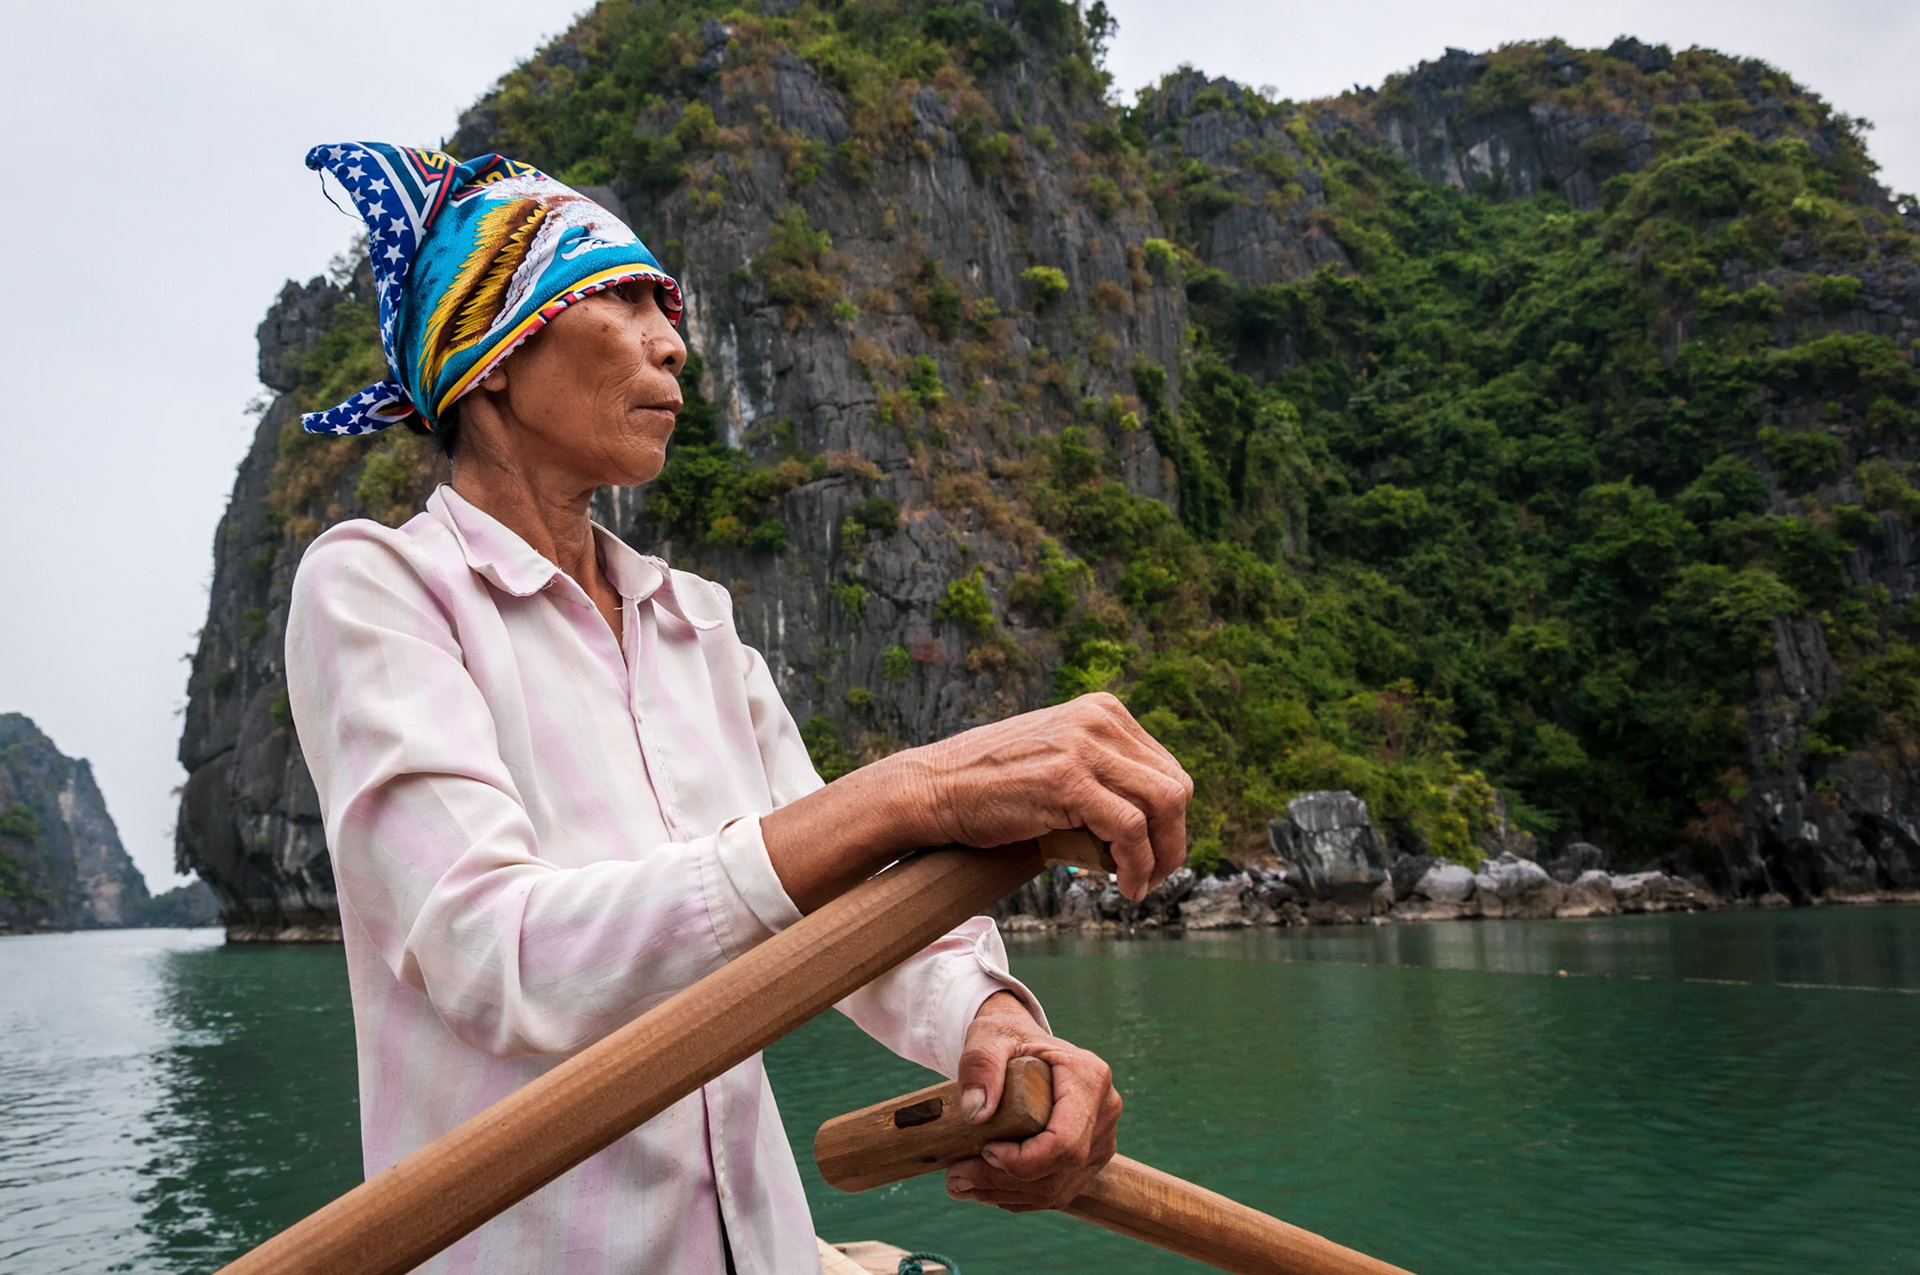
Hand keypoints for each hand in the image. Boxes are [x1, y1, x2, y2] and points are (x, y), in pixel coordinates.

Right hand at [913, 692, 1191, 899]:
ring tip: (1141, 885)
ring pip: (1163, 805)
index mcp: (1102, 711)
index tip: (1155, 854)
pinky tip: (1124, 886)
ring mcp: (1083, 745)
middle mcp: (1099, 720)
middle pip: (1175, 787)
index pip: (1167, 769)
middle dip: (1173, 840)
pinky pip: (1130, 829)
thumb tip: (1156, 825)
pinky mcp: (1068, 779)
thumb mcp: (1058, 760)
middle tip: (1154, 877)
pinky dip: (1137, 865)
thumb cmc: (992, 787)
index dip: (1170, 820)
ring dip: (1162, 856)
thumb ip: (1104, 775)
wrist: (933, 788)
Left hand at [943, 992, 1120, 1212]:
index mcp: (1090, 1078)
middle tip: (956, 1176)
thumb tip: (976, 1115)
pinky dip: (1018, 1197)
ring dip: (1006, 1194)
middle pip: (1061, 1170)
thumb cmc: (1006, 1037)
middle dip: (1005, 1182)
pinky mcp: (1089, 1158)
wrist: (1022, 1046)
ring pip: (1058, 1188)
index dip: (1025, 1160)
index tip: (984, 1150)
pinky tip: (985, 1187)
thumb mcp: (988, 1036)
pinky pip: (1057, 1191)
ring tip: (962, 1183)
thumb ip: (980, 1064)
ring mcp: (1101, 1139)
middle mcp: (1105, 1111)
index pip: (1065, 1141)